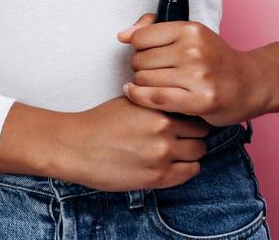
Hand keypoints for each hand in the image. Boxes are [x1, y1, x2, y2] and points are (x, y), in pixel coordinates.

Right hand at [46, 95, 212, 191]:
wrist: (76, 147)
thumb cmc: (101, 122)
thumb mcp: (131, 101)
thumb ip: (157, 102)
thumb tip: (180, 103)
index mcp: (156, 106)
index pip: (194, 108)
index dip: (191, 113)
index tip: (187, 118)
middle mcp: (163, 128)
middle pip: (202, 131)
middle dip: (194, 133)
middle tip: (184, 135)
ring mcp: (162, 154)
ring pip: (199, 151)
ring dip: (191, 151)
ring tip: (176, 150)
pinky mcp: (157, 177)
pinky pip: (190, 172)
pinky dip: (186, 168)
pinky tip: (172, 164)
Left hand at [116, 13, 262, 126]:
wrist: (250, 83)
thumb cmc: (216, 59)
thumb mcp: (190, 35)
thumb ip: (154, 30)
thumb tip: (122, 35)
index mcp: (191, 30)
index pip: (141, 37)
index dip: (137, 47)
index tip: (145, 54)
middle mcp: (194, 50)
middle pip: (140, 60)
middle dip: (139, 67)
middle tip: (151, 72)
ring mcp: (198, 76)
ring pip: (145, 79)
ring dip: (140, 84)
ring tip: (150, 84)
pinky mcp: (199, 100)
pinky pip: (155, 98)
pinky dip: (139, 97)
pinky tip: (135, 94)